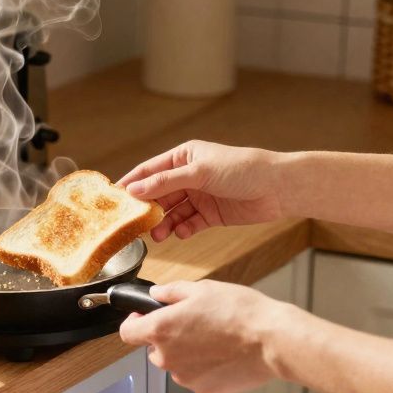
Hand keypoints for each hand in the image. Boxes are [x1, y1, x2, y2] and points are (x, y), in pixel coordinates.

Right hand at [118, 141, 284, 241]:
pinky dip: (183, 230)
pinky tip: (180, 234)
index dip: (131, 184)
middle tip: (136, 225)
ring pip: (173, 212)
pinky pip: (189, 224)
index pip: (149, 170)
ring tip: (158, 235)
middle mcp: (189, 176)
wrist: (278, 188)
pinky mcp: (211, 214)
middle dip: (148, 210)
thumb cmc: (243, 169)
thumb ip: (166, 182)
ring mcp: (200, 196)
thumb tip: (136, 189)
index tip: (114, 199)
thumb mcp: (200, 172)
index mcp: (184, 157)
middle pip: (159, 194)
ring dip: (164, 224)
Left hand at [119, 280, 289, 392]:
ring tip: (215, 339)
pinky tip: (224, 354)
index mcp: (160, 330)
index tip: (144, 316)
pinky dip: (204, 368)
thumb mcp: (202, 289)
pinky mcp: (203, 391)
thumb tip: (157, 294)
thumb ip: (172, 292)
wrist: (271, 341)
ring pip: (176, 364)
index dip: (134, 322)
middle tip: (194, 324)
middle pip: (154, 350)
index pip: (128, 332)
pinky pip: (196, 377)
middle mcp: (167, 358)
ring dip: (187, 354)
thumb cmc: (240, 313)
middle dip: (167, 338)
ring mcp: (184, 378)